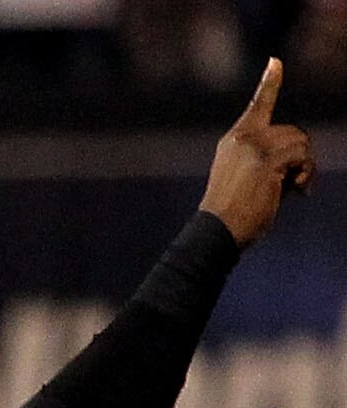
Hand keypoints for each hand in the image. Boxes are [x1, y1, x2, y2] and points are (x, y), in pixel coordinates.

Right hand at [205, 57, 314, 246]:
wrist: (217, 231)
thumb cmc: (233, 215)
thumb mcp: (247, 179)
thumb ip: (269, 161)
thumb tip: (301, 161)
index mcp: (234, 141)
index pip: (257, 105)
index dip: (269, 82)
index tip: (276, 62)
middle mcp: (243, 138)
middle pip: (292, 131)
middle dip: (299, 156)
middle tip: (293, 183)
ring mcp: (254, 147)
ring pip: (300, 142)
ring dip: (305, 166)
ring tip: (293, 188)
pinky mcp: (267, 159)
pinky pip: (303, 156)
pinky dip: (306, 173)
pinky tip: (296, 190)